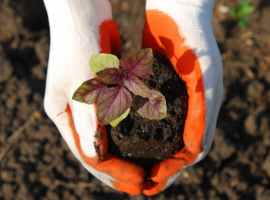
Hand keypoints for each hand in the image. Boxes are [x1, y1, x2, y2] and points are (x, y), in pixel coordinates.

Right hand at [43, 0, 143, 194]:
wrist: (83, 13)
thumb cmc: (78, 44)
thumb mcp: (82, 84)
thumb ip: (88, 121)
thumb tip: (95, 158)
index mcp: (64, 115)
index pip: (89, 154)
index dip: (113, 172)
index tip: (136, 183)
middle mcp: (76, 114)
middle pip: (97, 152)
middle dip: (118, 171)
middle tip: (142, 186)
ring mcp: (90, 105)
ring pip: (108, 139)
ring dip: (124, 156)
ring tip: (143, 171)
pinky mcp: (104, 94)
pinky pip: (116, 121)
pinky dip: (128, 135)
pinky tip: (143, 142)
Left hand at [141, 0, 222, 194]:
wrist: (178, 12)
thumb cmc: (194, 43)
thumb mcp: (205, 81)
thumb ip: (203, 117)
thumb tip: (195, 154)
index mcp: (202, 113)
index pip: (188, 154)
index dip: (170, 172)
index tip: (150, 185)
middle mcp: (189, 111)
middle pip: (174, 150)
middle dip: (158, 169)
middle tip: (139, 183)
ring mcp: (174, 101)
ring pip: (162, 137)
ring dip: (149, 154)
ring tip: (132, 167)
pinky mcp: (159, 90)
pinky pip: (151, 118)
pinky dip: (141, 133)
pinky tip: (127, 139)